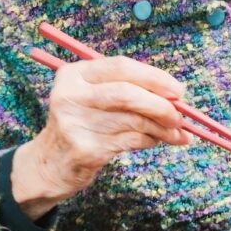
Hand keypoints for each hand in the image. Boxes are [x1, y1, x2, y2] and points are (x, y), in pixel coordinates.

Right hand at [12, 56, 189, 217]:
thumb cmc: (82, 123)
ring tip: (177, 132)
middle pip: (127, 94)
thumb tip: (174, 94)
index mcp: (74, 75)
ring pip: (133, 120)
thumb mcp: (93, 97)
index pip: (120, 67)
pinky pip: (131, 140)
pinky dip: (151, 140)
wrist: (51, 163)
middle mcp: (71, 96)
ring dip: (162, 127)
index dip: (153, 77)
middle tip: (180, 115)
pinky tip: (159, 141)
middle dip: (160, 104)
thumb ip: (126, 89)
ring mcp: (76, 124)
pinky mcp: (86, 150)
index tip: (177, 89)